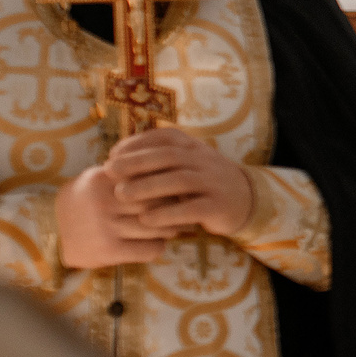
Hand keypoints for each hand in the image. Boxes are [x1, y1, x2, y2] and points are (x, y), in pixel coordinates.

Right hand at [55, 165, 170, 267]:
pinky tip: (154, 243)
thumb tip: (170, 174)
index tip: (175, 189)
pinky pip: (149, 249)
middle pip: (156, 202)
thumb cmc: (84, 200)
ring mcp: (106, 227)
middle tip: (180, 210)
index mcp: (102, 179)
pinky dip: (158, 246)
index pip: (149, 178)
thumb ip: (127, 174)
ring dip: (169, 229)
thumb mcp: (98, 179)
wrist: (50, 232)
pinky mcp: (109, 250)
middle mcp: (104, 202)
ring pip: (156, 227)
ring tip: (170, 227)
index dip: (166, 184)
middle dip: (173, 207)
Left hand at [100, 128, 257, 238]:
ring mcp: (213, 183)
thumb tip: (117, 156)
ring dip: (147, 186)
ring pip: (179, 180)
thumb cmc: (204, 181)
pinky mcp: (218, 207)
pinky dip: (167, 213)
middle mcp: (205, 161)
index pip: (165, 138)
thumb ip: (160, 157)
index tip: (112, 154)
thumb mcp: (187, 162)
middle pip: (169, 156)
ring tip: (121, 194)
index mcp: (195, 147)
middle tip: (109, 171)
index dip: (137, 143)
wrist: (246, 200)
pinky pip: (191, 209)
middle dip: (136, 162)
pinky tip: (146, 219)